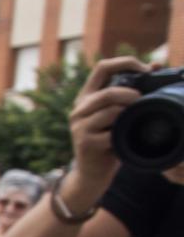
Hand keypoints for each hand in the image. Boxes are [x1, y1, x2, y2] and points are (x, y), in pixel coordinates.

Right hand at [62, 55, 148, 210]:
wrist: (91, 173)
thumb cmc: (109, 140)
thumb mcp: (116, 114)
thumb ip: (130, 92)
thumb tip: (157, 65)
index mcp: (86, 97)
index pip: (102, 67)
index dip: (126, 63)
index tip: (147, 70)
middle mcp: (78, 109)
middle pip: (109, 91)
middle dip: (134, 95)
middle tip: (146, 103)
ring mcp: (80, 127)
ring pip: (110, 110)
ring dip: (130, 114)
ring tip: (139, 120)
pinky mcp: (86, 143)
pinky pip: (111, 133)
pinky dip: (125, 134)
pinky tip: (129, 138)